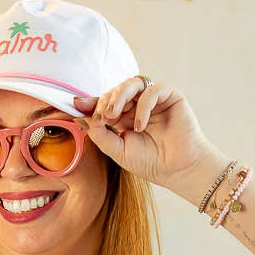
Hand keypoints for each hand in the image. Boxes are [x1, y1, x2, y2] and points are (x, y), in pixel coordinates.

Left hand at [73, 78, 216, 191]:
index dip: (91, 103)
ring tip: (113, 115)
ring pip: (132, 84)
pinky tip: (139, 125)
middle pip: (116, 91)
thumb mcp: (117, 151)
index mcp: (124, 117)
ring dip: (118, 96)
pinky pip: (152, 91)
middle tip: (101, 118)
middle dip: (104, 102)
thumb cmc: (151, 162)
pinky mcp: (170, 96)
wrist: (178, 171)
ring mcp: (153, 100)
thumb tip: (81, 117)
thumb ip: (100, 134)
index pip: (105, 103)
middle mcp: (137, 105)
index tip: (76, 105)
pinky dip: (142, 106)